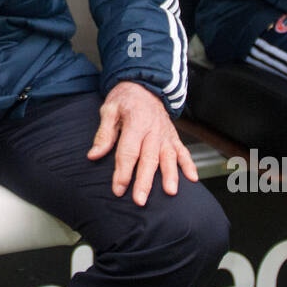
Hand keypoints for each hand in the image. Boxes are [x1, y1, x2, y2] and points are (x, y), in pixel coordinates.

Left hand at [88, 81, 197, 205]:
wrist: (145, 86)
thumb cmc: (124, 100)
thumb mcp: (109, 110)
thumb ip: (103, 134)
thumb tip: (93, 155)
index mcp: (136, 122)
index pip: (129, 151)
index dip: (123, 171)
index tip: (118, 189)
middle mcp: (153, 130)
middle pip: (149, 158)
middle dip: (145, 181)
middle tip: (140, 200)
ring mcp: (165, 134)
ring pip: (168, 157)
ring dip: (170, 175)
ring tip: (170, 192)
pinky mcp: (173, 137)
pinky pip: (183, 151)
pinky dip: (189, 164)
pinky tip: (193, 179)